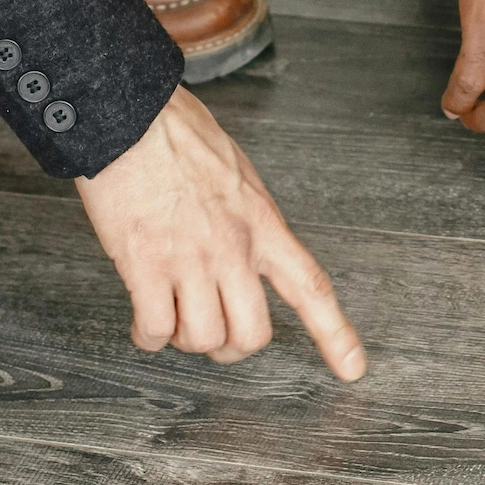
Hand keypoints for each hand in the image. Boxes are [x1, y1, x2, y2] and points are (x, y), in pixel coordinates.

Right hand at [76, 86, 366, 378]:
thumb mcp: (238, 174)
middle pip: (252, 334)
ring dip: (185, 339)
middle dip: (232, 347)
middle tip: (215, 337)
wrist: (130, 116)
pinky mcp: (145, 266)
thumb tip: (245, 245)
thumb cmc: (177, 134)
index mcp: (263, 224)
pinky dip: (148, 335)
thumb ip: (248, 217)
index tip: (354, 368)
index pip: (311, 287)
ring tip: (171, 319)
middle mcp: (234, 249)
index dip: (336, 335)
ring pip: (203, 339)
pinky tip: (143, 322)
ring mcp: (190, 260)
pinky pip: (155, 329)